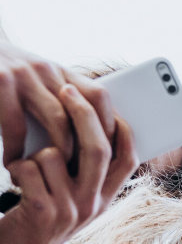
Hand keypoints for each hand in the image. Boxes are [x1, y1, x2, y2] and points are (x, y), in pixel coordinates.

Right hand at [0, 42, 114, 165]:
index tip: (107, 155)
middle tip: (82, 174)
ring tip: (51, 174)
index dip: (108, 126)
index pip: (99, 97)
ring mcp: (24, 74)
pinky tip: (13, 163)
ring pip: (58, 120)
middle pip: (84, 112)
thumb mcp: (32, 80)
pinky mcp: (0, 82)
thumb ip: (57, 100)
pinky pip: (17, 125)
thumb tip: (91, 137)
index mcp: (59, 71)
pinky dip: (18, 150)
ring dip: (57, 153)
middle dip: (87, 147)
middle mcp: (46, 69)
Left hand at [0, 84, 137, 243]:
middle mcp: (93, 205)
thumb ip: (85, 171)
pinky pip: (29, 168)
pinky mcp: (43, 212)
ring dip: (34, 154)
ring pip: (55, 155)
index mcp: (105, 199)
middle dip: (82, 113)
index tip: (107, 101)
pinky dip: (16, 168)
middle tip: (65, 89)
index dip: (121, 128)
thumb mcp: (73, 198)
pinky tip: (15, 181)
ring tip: (27, 169)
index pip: (128, 158)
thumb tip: (90, 123)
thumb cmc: (40, 216)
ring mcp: (70, 210)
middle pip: (98, 148)